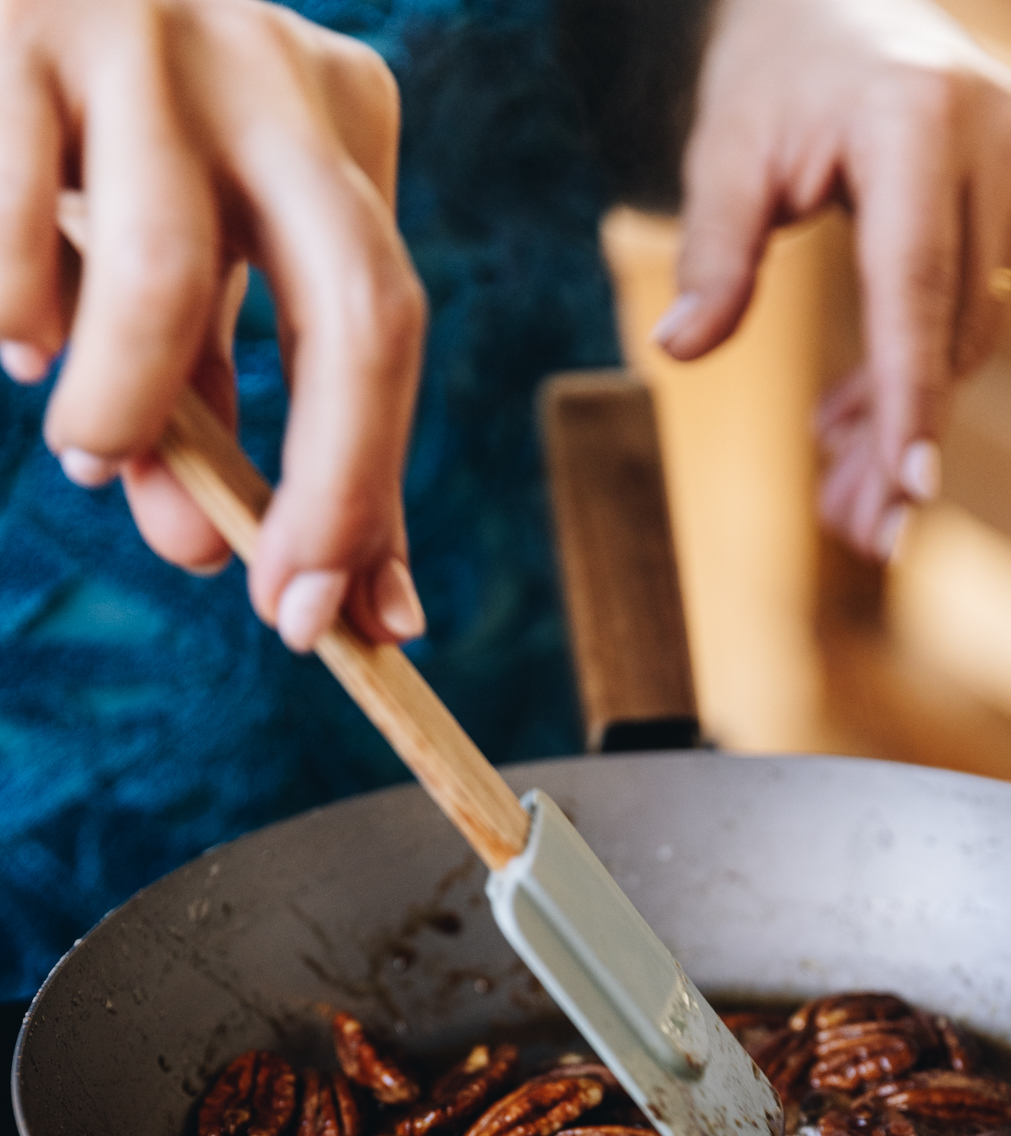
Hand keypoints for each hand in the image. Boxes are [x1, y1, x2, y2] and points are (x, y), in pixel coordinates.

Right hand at [0, 0, 426, 650]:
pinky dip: (12, 317)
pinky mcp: (14, 19)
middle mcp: (266, 68)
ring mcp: (142, 29)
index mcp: (334, 120)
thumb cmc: (82, 148)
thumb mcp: (192, 262)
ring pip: (163, 275)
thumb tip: (334, 608)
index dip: (361, 492)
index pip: (389, 331)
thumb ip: (241, 416)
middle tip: (254, 586)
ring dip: (125, 410)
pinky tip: (15, 341)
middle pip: (354, 306)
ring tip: (86, 447)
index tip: (320, 617)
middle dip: (325, 480)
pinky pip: (17, 234)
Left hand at [658, 0, 1010, 558]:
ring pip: (970, 332)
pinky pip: (979, 309)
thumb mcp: (726, 150)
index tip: (915, 483)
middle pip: (949, 327)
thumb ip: (712, 253)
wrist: (839, 1)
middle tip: (863, 537)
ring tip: (844, 501)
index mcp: (915, 117)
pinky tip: (855, 422)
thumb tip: (678, 351)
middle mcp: (994, 135)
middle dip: (901, 439)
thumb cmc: (774, 73)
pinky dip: (920, 370)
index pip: (916, 282)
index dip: (912, 391)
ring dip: (906, 419)